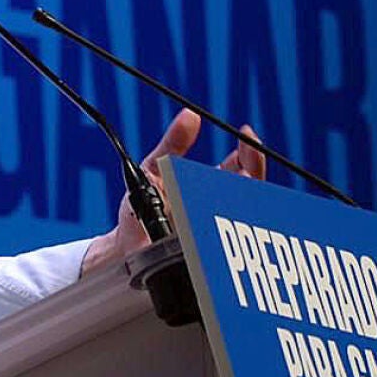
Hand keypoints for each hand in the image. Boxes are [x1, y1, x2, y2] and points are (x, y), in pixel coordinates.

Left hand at [80, 110, 265, 275]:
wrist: (123, 250)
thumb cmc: (140, 210)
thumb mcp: (153, 170)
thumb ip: (172, 144)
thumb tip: (190, 115)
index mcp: (212, 190)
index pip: (243, 169)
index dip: (250, 152)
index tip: (247, 136)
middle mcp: (220, 213)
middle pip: (251, 193)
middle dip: (253, 175)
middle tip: (244, 165)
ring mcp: (215, 237)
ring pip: (244, 221)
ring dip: (244, 205)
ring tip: (235, 190)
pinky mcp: (206, 261)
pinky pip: (224, 251)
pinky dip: (228, 240)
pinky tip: (220, 229)